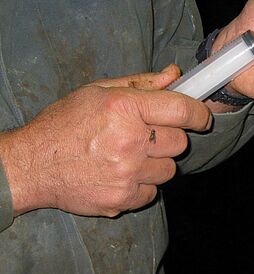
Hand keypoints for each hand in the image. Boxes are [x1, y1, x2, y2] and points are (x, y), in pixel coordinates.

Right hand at [0, 65, 211, 217]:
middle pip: (180, 143)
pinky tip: (121, 174)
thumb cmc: (64, 124)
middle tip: (148, 136)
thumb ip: (141, 83)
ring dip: (156, 163)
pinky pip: (152, 192)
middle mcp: (129, 141)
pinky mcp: (121, 199)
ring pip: (169, 170)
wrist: (32, 165)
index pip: (182, 110)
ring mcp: (126, 174)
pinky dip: (142, 185)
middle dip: (169, 138)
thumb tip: (175, 74)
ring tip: (130, 156)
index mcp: (124, 108)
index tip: (201, 118)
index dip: (199, 114)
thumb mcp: (98, 90)